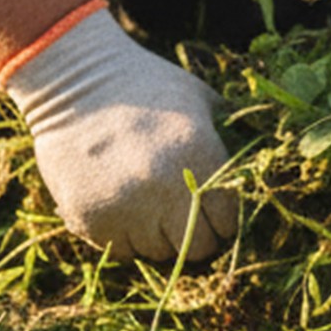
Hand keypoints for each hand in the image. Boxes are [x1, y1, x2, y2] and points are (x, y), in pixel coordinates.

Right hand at [3, 5, 238, 260]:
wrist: (69, 79)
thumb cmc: (143, 86)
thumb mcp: (197, 98)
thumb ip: (228, 134)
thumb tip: (260, 161)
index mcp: (200, 157)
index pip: (228, 222)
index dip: (224, 220)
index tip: (213, 211)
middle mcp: (165, 188)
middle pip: (197, 248)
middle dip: (196, 235)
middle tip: (183, 216)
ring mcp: (126, 207)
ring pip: (158, 252)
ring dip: (158, 235)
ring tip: (147, 202)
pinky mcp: (90, 219)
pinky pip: (121, 250)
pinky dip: (125, 236)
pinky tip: (120, 205)